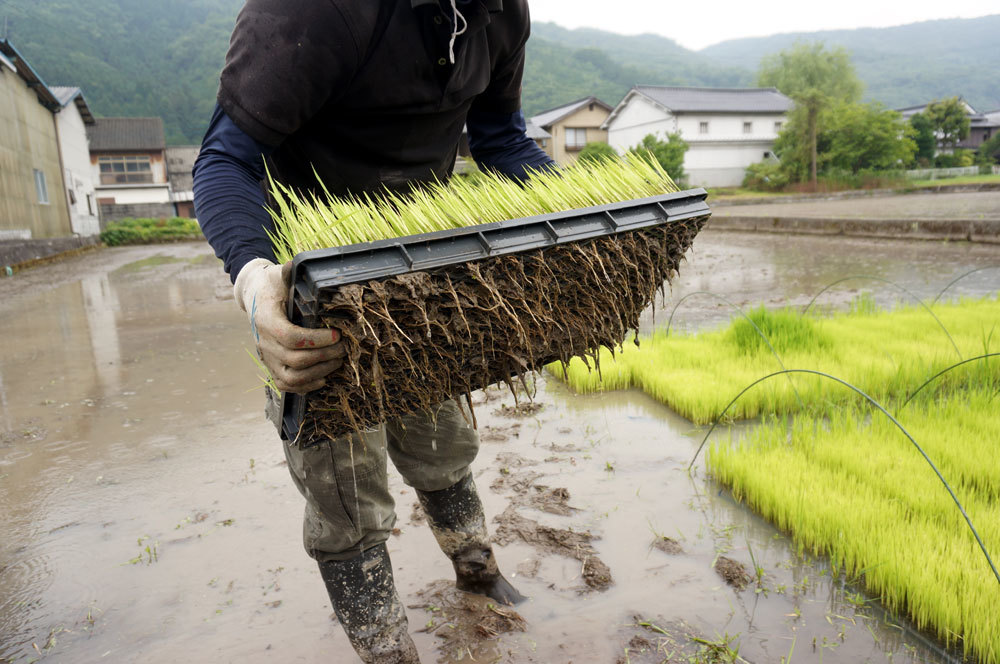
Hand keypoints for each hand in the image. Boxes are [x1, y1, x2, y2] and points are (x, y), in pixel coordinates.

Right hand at [234, 258, 344, 393]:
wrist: (254, 297)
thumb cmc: (272, 285)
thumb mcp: (278, 275)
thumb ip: (288, 273)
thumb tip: (295, 264)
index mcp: (265, 319)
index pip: (290, 337)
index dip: (317, 340)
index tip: (336, 334)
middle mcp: (263, 342)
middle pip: (295, 360)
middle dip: (325, 355)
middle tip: (344, 347)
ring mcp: (266, 357)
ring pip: (291, 378)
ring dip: (319, 372)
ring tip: (338, 361)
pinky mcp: (271, 366)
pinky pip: (286, 385)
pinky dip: (306, 386)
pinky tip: (324, 378)